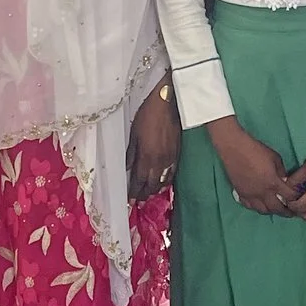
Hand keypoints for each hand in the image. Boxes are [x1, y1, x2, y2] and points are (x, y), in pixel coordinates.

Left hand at [127, 84, 180, 200]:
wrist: (169, 104)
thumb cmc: (148, 115)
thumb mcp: (134, 133)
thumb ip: (131, 153)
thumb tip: (127, 167)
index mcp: (146, 156)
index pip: (139, 180)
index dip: (134, 192)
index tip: (130, 201)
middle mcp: (158, 161)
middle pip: (151, 184)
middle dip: (144, 194)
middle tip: (138, 201)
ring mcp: (170, 159)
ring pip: (162, 181)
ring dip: (155, 190)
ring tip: (149, 195)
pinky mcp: (177, 154)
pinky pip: (171, 173)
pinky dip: (166, 181)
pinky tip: (162, 183)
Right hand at [208, 118, 298, 215]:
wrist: (234, 149)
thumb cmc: (256, 150)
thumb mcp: (275, 158)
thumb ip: (282, 172)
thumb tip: (285, 181)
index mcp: (273, 183)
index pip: (289, 196)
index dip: (295, 198)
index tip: (298, 199)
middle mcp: (262, 193)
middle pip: (277, 209)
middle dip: (286, 212)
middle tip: (291, 213)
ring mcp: (250, 195)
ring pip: (263, 210)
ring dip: (271, 211)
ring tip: (276, 209)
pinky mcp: (241, 194)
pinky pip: (250, 206)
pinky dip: (257, 207)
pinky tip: (260, 204)